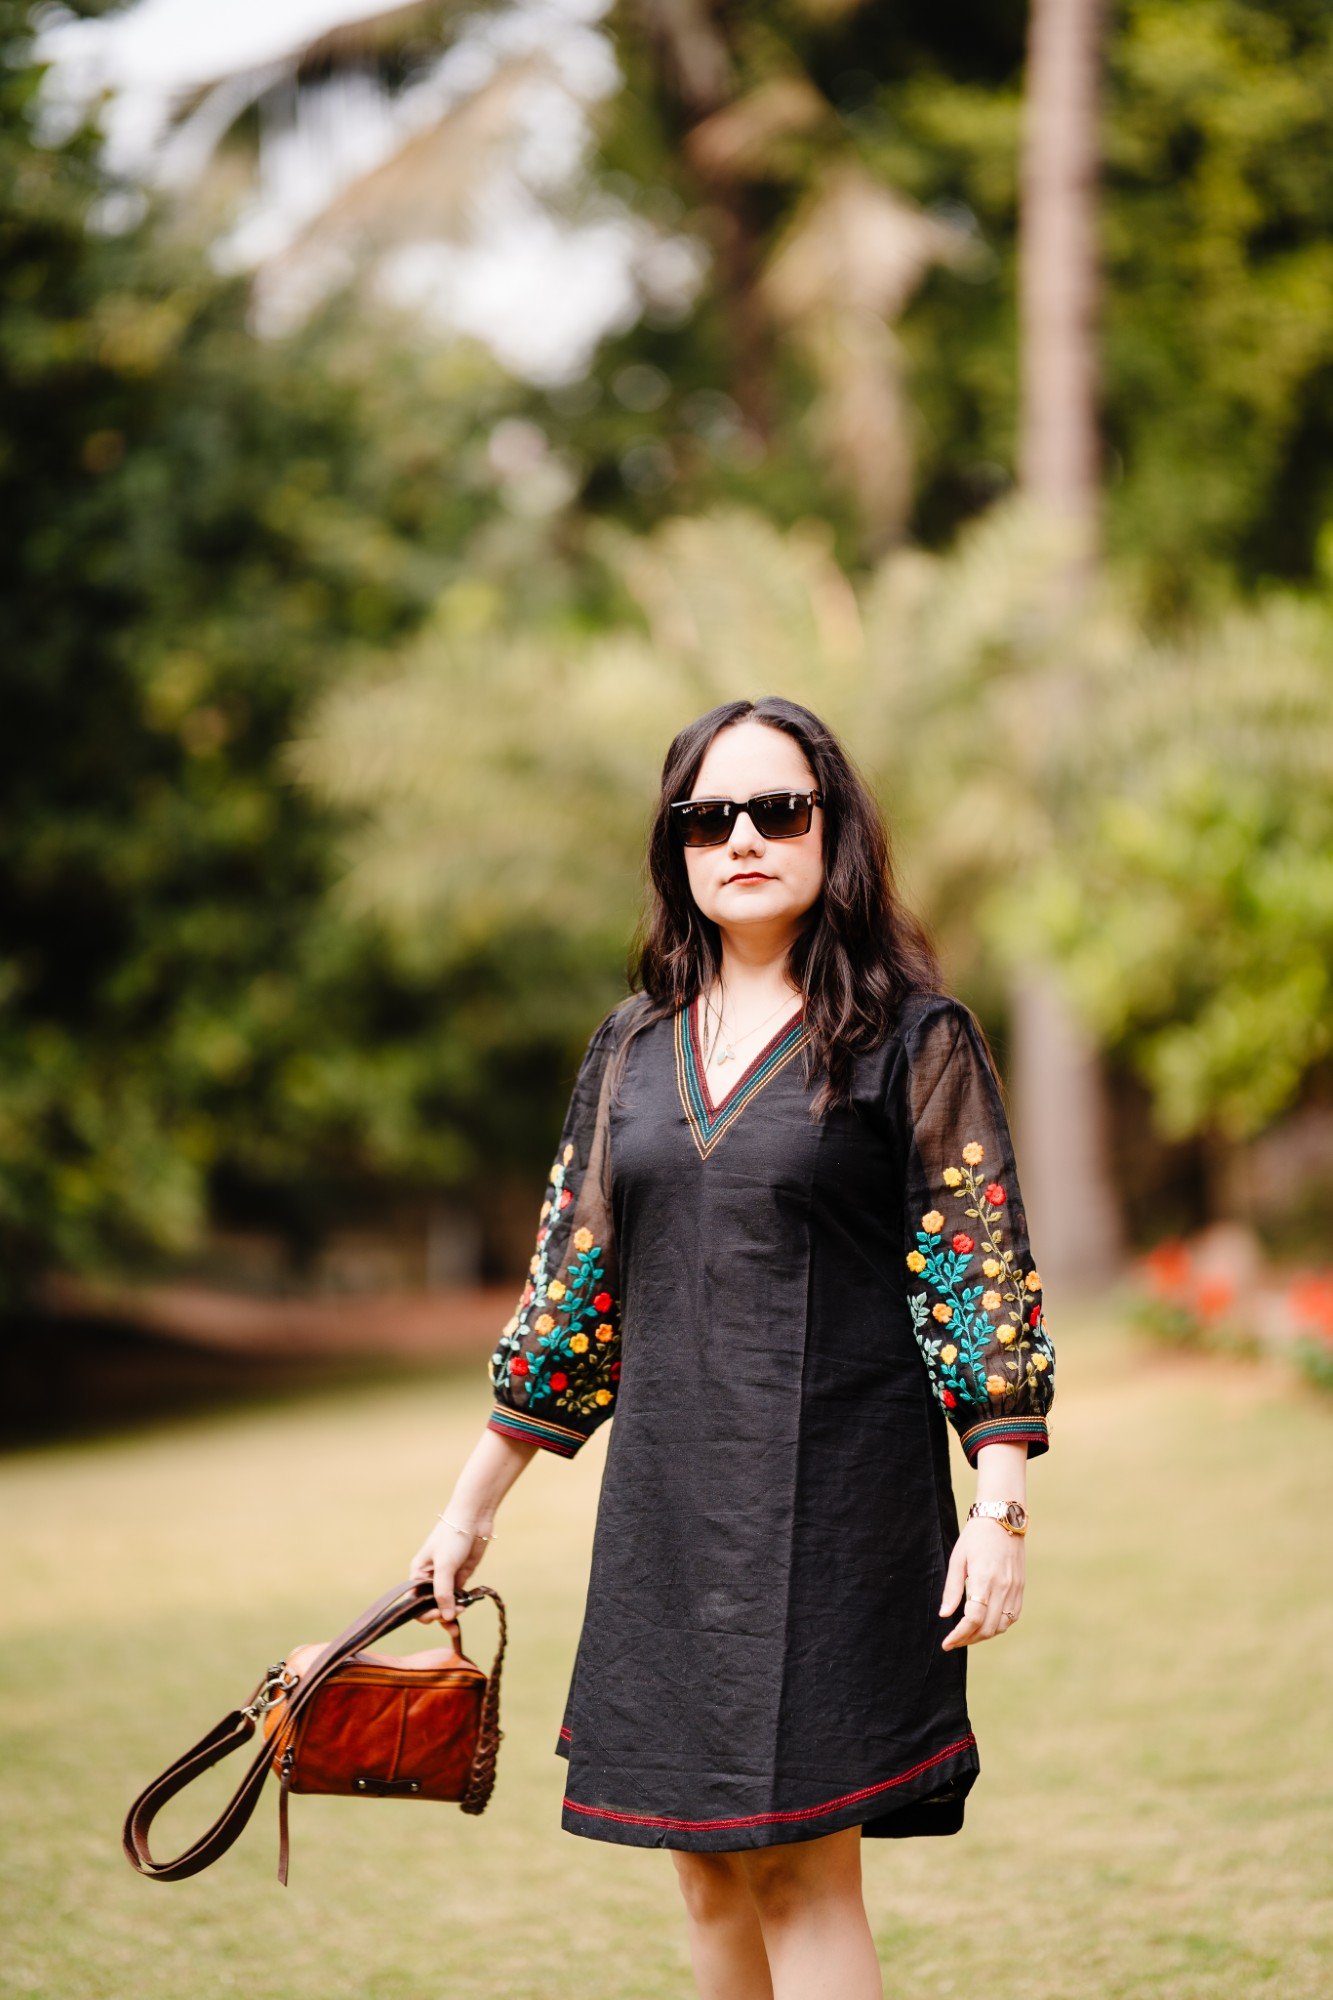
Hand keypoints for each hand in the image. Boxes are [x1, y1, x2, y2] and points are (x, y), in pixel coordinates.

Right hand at [408, 1514, 489, 1637]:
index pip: (414, 1603)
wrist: (473, 1518)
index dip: (424, 1613)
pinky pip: (459, 1597)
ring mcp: (447, 1578)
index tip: (438, 1615)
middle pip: (430, 1606)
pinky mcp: (461, 1576)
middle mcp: (430, 1578)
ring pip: (446, 1603)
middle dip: (439, 1616)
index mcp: (418, 1573)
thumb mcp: (445, 1565)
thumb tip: (445, 1617)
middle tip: (452, 1621)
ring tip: (460, 1618)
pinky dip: (461, 1604)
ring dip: (452, 1614)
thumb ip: (443, 1593)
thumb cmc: (452, 1536)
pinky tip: (466, 1606)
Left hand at [939, 1517, 1023, 1649]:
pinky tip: (985, 1623)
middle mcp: (1003, 1587)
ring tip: (967, 1635)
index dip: (959, 1635)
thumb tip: (945, 1615)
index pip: (973, 1618)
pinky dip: (999, 1626)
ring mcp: (1015, 1588)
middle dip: (969, 1639)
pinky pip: (1012, 1617)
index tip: (947, 1643)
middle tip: (954, 1641)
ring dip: (984, 1635)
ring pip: (1001, 1626)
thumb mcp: (958, 1559)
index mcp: (985, 1578)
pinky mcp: (1021, 1588)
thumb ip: (952, 1589)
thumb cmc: (976, 1537)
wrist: (1003, 1518)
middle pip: (988, 1628)